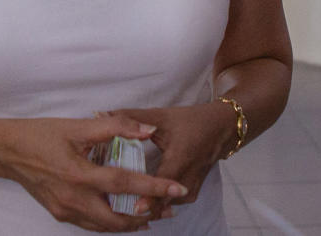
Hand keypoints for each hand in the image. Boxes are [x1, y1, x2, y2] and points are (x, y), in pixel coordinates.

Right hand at [0, 115, 187, 231]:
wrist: (7, 151)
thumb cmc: (41, 134)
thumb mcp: (77, 125)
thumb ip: (115, 126)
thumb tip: (147, 130)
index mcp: (79, 175)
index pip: (125, 185)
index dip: (154, 188)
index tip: (177, 189)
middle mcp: (74, 200)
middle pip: (119, 219)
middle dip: (147, 216)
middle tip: (169, 208)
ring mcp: (66, 211)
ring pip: (106, 227)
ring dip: (131, 222)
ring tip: (153, 213)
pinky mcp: (60, 214)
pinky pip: (92, 224)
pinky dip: (111, 222)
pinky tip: (123, 214)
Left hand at [110, 102, 229, 217]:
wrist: (221, 130)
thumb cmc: (191, 121)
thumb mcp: (161, 116)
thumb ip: (131, 117)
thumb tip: (100, 113)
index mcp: (182, 158)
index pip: (163, 184)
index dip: (148, 198)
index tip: (130, 207)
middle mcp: (188, 179)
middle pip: (162, 201)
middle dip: (139, 206)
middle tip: (113, 208)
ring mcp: (190, 190)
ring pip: (165, 207)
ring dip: (145, 208)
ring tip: (119, 208)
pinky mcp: (189, 194)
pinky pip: (168, 205)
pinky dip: (153, 206)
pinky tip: (134, 205)